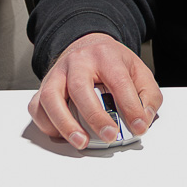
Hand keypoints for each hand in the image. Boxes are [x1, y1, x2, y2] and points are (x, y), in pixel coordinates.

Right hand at [29, 32, 163, 149]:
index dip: (130, 106)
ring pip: (51, 97)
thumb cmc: (111, 62)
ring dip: (65, 124)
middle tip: (110, 135)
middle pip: (79, 87)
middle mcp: (77, 61)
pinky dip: (47, 124)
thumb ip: (148, 95)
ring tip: (82, 142)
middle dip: (95, 116)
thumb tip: (143, 119)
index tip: (138, 126)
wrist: (88, 45)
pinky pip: (37, 106)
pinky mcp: (44, 86)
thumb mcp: (138, 70)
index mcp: (105, 55)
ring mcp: (57, 73)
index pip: (118, 81)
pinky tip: (62, 134)